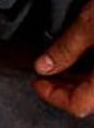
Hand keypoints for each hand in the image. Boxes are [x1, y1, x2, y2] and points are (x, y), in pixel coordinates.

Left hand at [33, 0, 93, 117]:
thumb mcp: (92, 22)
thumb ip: (67, 48)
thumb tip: (44, 67)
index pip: (79, 105)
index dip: (53, 97)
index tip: (38, 82)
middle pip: (91, 99)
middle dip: (65, 88)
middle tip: (47, 73)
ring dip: (81, 79)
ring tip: (63, 63)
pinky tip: (86, 56)